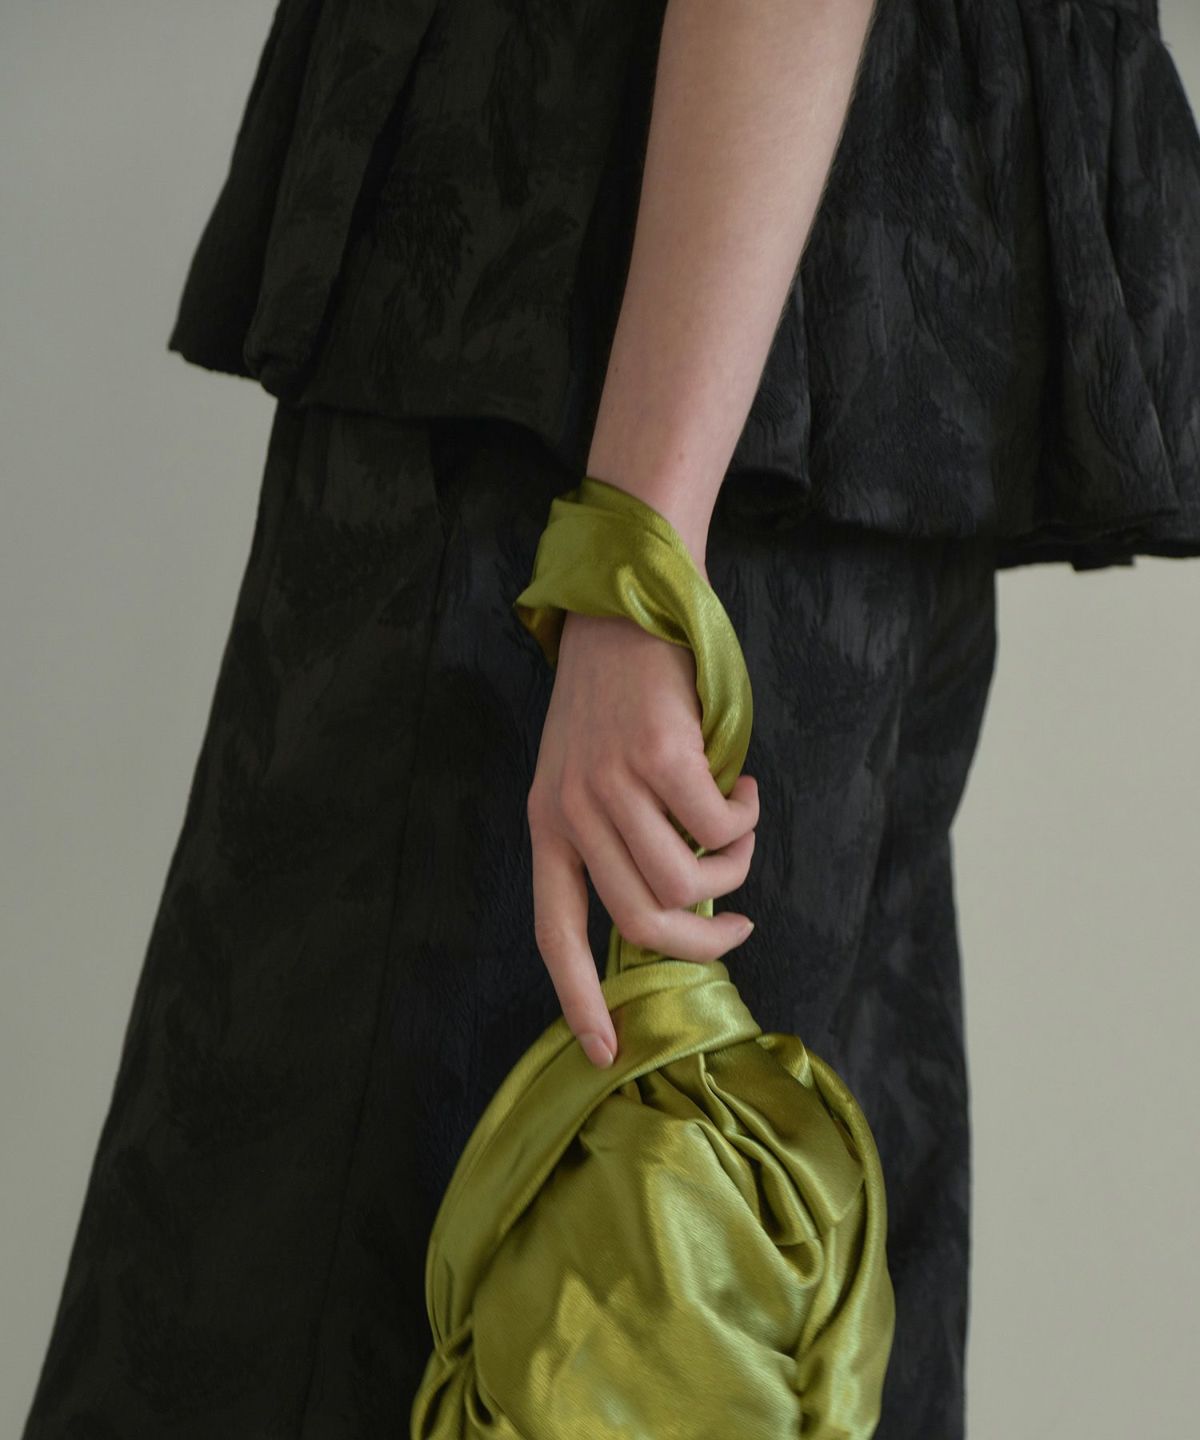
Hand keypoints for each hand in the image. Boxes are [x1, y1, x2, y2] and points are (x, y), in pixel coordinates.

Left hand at [526, 607, 758, 1069]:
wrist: (625, 604)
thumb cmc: (616, 697)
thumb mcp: (589, 773)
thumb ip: (616, 836)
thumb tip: (681, 904)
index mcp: (545, 825)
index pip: (554, 932)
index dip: (578, 999)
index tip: (604, 1052)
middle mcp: (571, 811)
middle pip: (641, 923)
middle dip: (704, 942)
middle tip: (739, 926)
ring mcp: (612, 784)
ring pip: (688, 880)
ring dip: (735, 867)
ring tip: (742, 829)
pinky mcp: (659, 755)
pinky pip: (721, 825)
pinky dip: (747, 818)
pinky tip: (744, 786)